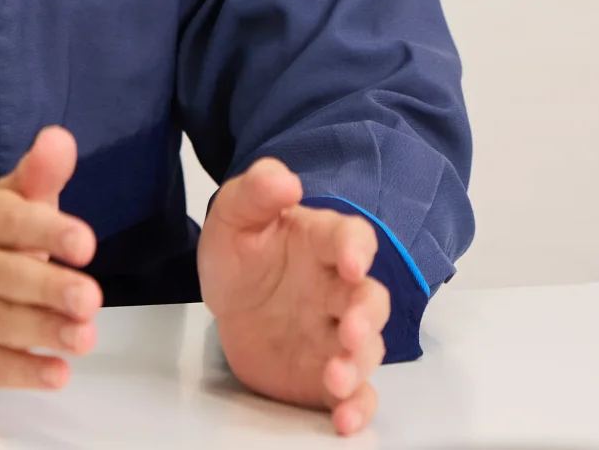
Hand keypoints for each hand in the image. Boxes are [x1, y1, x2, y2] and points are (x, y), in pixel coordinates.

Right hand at [0, 126, 102, 395]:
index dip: (48, 231)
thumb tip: (61, 138)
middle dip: (49, 288)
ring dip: (46, 331)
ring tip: (84, 336)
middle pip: (7, 278)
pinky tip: (57, 372)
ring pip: (4, 324)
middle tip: (89, 298)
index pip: (11, 222)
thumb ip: (39, 176)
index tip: (85, 244)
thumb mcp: (6, 204)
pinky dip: (25, 373)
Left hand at [196, 157, 392, 432]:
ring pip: (367, 349)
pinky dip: (356, 407)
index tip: (351, 260)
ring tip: (335, 376)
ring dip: (358, 364)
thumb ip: (256, 193)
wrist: (229, 302)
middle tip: (350, 329)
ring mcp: (336, 334)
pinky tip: (344, 418)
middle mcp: (338, 290)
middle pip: (369, 299)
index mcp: (321, 244)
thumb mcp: (235, 216)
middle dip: (365, 315)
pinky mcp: (327, 373)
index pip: (352, 239)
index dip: (357, 249)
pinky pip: (355, 392)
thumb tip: (285, 180)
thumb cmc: (243, 254)